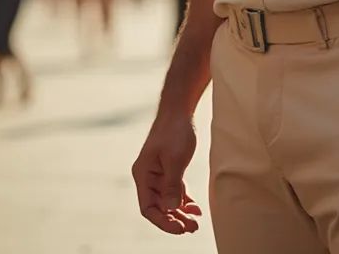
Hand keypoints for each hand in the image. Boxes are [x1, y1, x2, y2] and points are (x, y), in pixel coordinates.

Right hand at [132, 112, 200, 234]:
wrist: (179, 109)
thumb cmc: (174, 131)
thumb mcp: (174, 159)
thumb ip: (172, 185)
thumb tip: (171, 209)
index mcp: (143, 175)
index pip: (148, 207)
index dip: (162, 221)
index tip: (179, 229)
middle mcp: (148, 177)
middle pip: (158, 207)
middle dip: (174, 219)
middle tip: (192, 229)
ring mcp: (158, 174)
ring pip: (168, 201)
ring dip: (180, 213)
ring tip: (195, 223)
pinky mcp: (169, 170)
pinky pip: (175, 191)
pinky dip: (184, 201)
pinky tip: (195, 209)